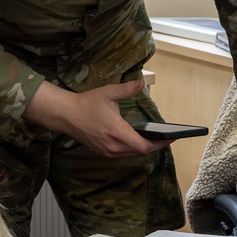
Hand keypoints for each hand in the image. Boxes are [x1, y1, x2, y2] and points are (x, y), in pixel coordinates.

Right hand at [24, 79, 169, 157]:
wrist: (65, 115)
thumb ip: (127, 89)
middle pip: (141, 152)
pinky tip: (138, 140)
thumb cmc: (86, 103)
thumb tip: (142, 82)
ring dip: (144, 148)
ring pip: (132, 154)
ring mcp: (107, 151)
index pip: (144, 145)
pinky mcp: (102, 152)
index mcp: (117, 132)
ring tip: (155, 139)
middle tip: (166, 137)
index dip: (160, 143)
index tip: (171, 137)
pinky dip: (133, 149)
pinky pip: (123, 154)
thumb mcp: (108, 92)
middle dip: (155, 145)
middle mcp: (113, 145)